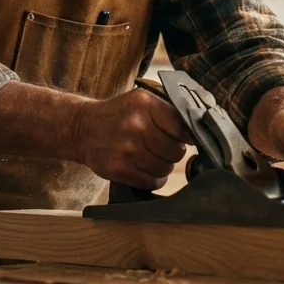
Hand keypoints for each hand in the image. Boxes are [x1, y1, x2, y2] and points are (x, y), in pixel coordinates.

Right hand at [72, 88, 191, 189]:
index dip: (187, 137)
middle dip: (173, 153)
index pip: (182, 127)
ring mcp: (127, 148)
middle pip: (176, 151)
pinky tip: (145, 170)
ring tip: (151, 158)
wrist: (83, 128)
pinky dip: (153, 180)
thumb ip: (168, 112)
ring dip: (163, 167)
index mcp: (145, 104)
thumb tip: (200, 131)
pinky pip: (151, 182)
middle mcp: (136, 125)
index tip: (186, 140)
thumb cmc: (120, 115)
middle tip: (163, 149)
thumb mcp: (141, 102)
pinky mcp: (119, 169)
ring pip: (165, 169)